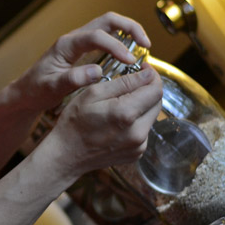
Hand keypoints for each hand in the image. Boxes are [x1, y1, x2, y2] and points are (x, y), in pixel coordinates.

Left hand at [12, 12, 152, 113]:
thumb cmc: (36, 90)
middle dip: (130, 28)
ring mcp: (80, 42)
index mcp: (66, 45)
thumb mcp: (52, 88)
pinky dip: (122, 42)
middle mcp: (74, 38)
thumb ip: (73, 79)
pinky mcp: (84, 50)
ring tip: (144, 48)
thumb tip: (97, 72)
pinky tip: (132, 57)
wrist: (26, 93)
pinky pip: (107, 38)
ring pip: (109, 26)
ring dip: (129, 32)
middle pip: (107, 20)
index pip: (96, 36)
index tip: (131, 61)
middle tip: (146, 45)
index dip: (116, 46)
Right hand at [40, 66, 162, 181]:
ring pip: (151, 116)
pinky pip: (144, 130)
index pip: (156, 89)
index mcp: (126, 114)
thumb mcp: (93, 94)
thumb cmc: (74, 122)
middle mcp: (137, 132)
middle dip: (147, 90)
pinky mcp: (137, 153)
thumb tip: (148, 74)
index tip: (144, 69)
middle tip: (132, 83)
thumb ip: (124, 82)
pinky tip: (118, 121)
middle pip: (157, 102)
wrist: (66, 155)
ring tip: (120, 103)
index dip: (152, 76)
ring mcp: (138, 146)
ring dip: (142, 106)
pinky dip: (136, 121)